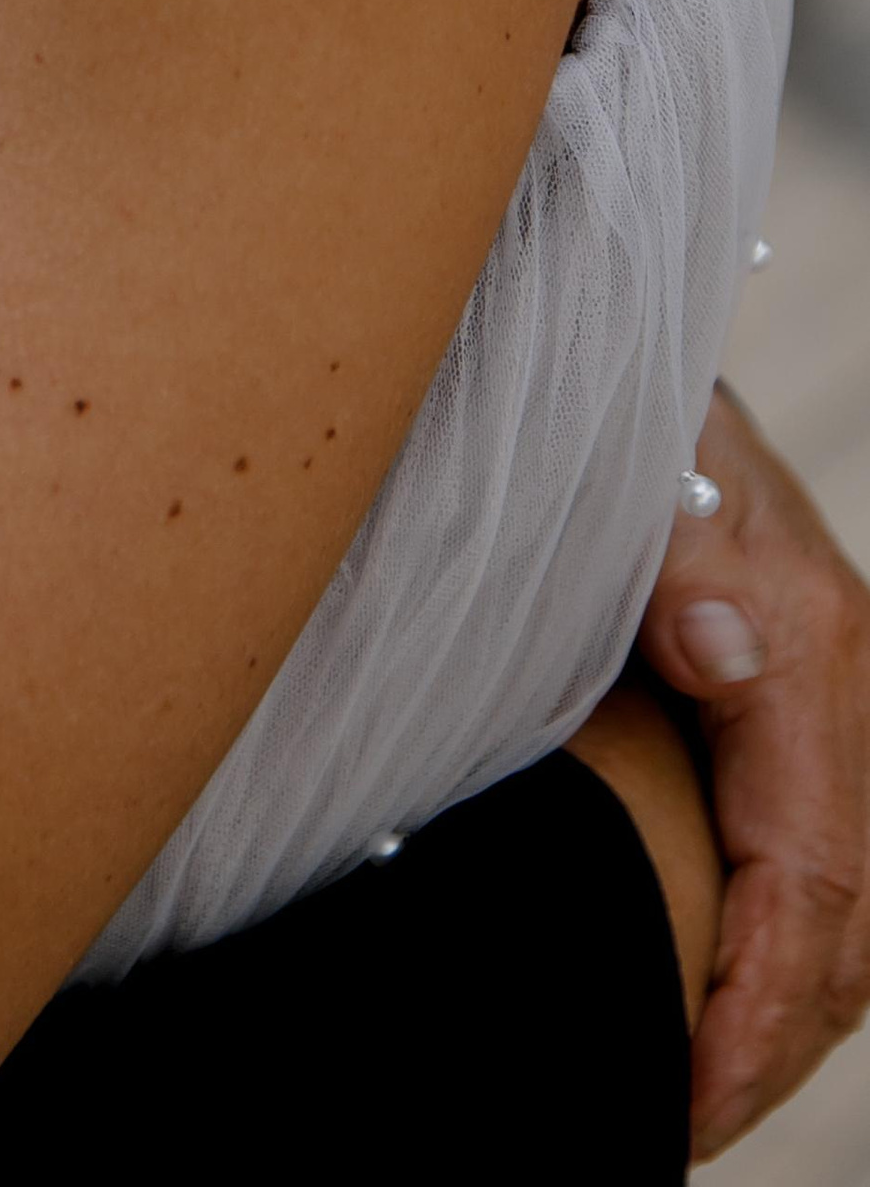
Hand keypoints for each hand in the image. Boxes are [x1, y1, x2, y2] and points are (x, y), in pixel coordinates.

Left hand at [640, 382, 869, 1154]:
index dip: (754, 1005)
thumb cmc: (607, 407)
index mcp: (802, 636)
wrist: (604, 340)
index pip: (809, 872)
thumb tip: (720, 648)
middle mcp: (832, 669)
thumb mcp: (632, 465)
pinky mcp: (782, 689)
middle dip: (769, 1044)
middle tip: (670, 1128)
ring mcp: (816, 683)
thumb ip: (673, 557)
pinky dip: (777, 942)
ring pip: (841, 895)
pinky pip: (808, 847)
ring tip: (688, 1098)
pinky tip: (709, 994)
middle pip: (844, 915)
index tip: (684, 1099)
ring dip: (780, 1010)